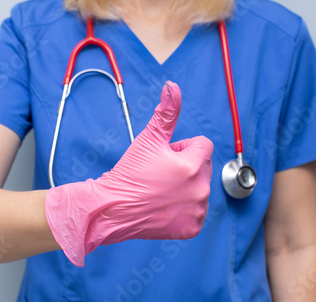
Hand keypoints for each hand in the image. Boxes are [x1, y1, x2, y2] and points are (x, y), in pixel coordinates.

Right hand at [45, 81, 213, 266]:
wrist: (112, 209)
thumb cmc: (129, 174)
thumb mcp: (147, 139)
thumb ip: (166, 112)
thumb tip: (173, 87)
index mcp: (192, 165)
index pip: (202, 145)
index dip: (182, 147)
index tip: (164, 157)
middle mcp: (200, 189)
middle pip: (202, 166)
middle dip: (185, 166)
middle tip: (159, 174)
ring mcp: (197, 211)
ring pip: (200, 188)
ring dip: (186, 186)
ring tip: (160, 190)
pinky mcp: (192, 228)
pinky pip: (196, 210)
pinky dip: (184, 208)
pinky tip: (164, 206)